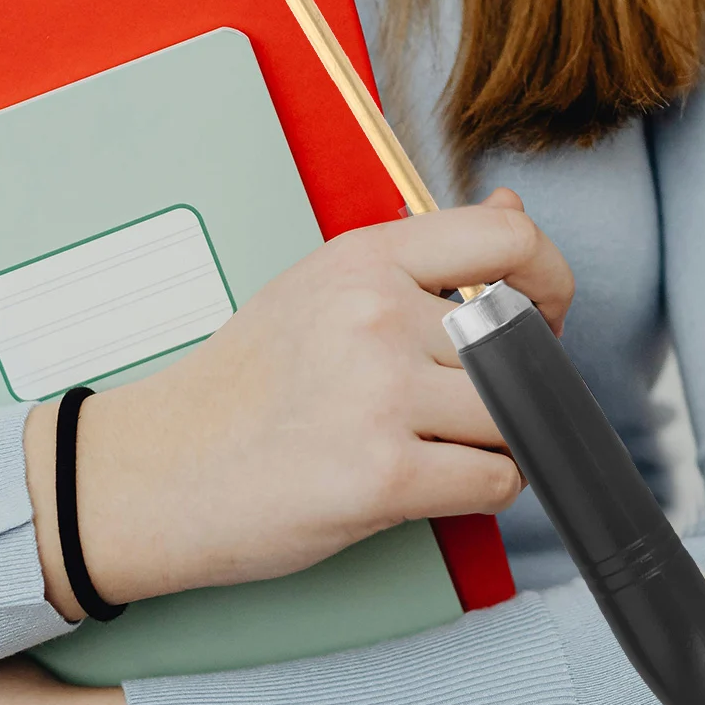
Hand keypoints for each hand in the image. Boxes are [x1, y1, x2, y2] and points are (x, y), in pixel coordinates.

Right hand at [26, 188, 572, 614]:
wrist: (156, 473)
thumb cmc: (235, 391)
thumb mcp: (316, 290)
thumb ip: (417, 258)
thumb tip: (516, 215)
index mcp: (360, 260)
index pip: (507, 239)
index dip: (549, 279)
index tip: (539, 312)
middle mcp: (373, 317)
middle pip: (519, 343)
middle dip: (514, 380)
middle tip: (470, 401)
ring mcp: (378, 397)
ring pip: (514, 415)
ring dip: (493, 440)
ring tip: (434, 445)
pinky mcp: (381, 477)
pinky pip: (497, 480)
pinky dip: (482, 489)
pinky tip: (430, 482)